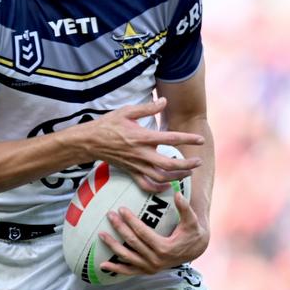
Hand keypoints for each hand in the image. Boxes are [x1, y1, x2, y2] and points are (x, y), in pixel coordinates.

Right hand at [77, 98, 204, 191]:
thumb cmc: (108, 124)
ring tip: (188, 173)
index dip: (187, 139)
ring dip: (177, 177)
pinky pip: (146, 185)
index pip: (170, 139)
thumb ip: (147, 108)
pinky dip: (158, 189)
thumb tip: (164, 101)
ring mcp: (136, 166)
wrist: (89, 142)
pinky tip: (168, 186)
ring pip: (161, 177)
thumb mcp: (127, 111)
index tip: (200, 139)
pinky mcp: (131, 172)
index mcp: (142, 137)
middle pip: (169, 164)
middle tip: (199, 161)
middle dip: (187, 164)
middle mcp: (141, 154)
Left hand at [99, 193, 208, 275]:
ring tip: (101, 235)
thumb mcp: (191, 220)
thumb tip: (178, 194)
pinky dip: (115, 269)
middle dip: (119, 228)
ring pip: (127, 257)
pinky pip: (129, 271)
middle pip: (132, 242)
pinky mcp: (147, 272)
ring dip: (113, 246)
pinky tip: (102, 265)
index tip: (121, 209)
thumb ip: (185, 208)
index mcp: (165, 248)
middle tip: (109, 215)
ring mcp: (151, 268)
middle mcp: (156, 260)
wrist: (194, 250)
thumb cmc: (192, 232)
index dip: (131, 220)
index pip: (142, 232)